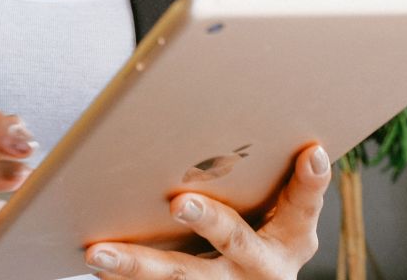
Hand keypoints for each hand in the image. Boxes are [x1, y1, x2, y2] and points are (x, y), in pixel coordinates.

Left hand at [84, 144, 330, 279]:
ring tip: (99, 251)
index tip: (310, 152)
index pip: (304, 206)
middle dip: (208, 221)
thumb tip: (300, 140)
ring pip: (179, 277)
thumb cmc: (266, 232)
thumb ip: (285, 180)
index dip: (310, 181)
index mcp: (292, 239)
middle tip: (180, 203)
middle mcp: (262, 268)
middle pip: (234, 242)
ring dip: (137, 265)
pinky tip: (96, 266)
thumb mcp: (285, 213)